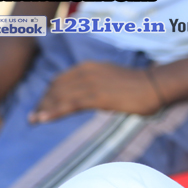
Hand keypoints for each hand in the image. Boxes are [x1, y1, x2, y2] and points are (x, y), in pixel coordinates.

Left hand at [30, 61, 160, 123]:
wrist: (154, 86)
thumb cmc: (137, 85)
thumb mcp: (110, 79)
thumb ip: (95, 84)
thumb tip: (86, 99)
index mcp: (89, 66)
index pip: (59, 80)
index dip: (47, 93)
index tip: (41, 106)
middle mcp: (86, 72)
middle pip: (55, 88)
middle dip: (42, 102)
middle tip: (32, 117)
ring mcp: (90, 84)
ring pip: (59, 96)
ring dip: (43, 108)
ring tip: (32, 120)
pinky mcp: (96, 96)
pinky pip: (69, 105)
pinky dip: (53, 112)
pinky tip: (42, 119)